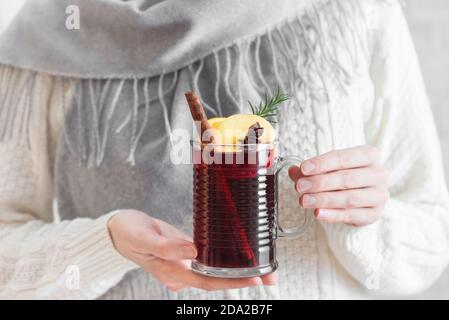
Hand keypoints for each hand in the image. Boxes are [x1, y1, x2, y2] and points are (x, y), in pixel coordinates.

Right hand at [108, 209, 275, 291]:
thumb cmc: (129, 232)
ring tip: (265, 267)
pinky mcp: (184, 254)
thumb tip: (193, 252)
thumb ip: (168, 246)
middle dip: (245, 279)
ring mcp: (183, 264)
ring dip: (239, 271)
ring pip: (215, 271)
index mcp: (172, 270)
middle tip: (273, 275)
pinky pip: (208, 261)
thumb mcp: (144, 237)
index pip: (207, 280)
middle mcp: (180, 271)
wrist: (118, 230)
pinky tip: (240, 256)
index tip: (256, 279)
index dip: (232, 281)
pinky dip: (226, 261)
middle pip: (216, 280)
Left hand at [289, 146, 388, 226]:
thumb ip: (310, 170)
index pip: (344, 157)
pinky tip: (318, 213)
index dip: (322, 163)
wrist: (362, 195)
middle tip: (300, 187)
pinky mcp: (375, 214)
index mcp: (369, 155)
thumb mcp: (328, 168)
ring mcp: (379, 195)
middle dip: (320, 183)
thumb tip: (293, 171)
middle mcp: (379, 174)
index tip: (304, 169)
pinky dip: (333, 215)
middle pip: (347, 179)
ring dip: (324, 200)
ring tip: (305, 201)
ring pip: (350, 198)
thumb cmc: (344, 175)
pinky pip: (352, 216)